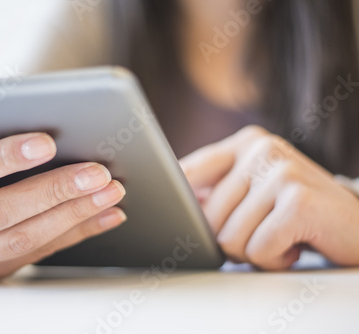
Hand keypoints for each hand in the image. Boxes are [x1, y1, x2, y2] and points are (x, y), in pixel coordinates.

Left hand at [180, 125, 358, 269]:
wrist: (358, 229)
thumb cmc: (298, 213)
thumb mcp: (254, 192)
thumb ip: (216, 191)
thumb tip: (171, 204)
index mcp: (246, 142)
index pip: (189, 173)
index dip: (179, 203)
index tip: (172, 213)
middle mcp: (262, 148)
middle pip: (207, 216)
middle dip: (230, 240)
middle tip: (262, 233)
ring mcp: (281, 172)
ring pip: (229, 238)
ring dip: (254, 252)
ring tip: (281, 237)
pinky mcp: (299, 201)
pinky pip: (258, 249)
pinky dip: (275, 261)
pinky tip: (295, 246)